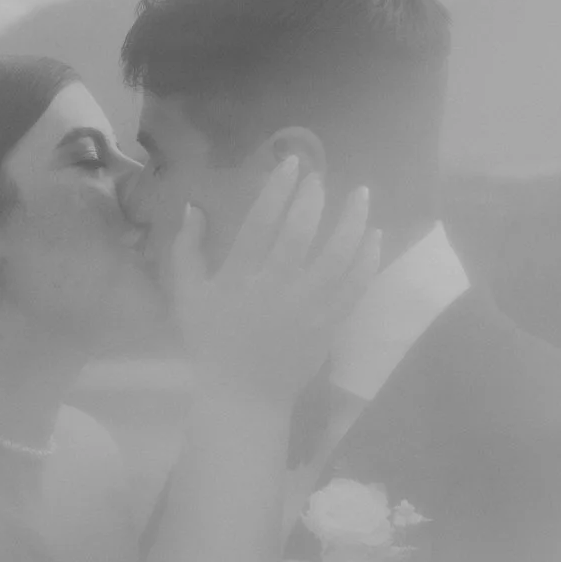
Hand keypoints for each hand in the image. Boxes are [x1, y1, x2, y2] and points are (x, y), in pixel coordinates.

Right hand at [170, 156, 382, 409]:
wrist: (243, 396)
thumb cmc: (212, 343)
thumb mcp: (187, 296)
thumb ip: (187, 250)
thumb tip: (193, 207)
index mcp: (238, 279)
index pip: (260, 223)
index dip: (277, 189)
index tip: (292, 164)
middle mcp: (274, 289)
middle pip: (299, 235)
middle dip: (313, 199)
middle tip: (322, 176)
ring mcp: (306, 309)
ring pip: (336, 258)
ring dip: (352, 222)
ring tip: (361, 196)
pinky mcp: (329, 325)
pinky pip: (354, 287)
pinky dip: (367, 260)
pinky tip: (374, 237)